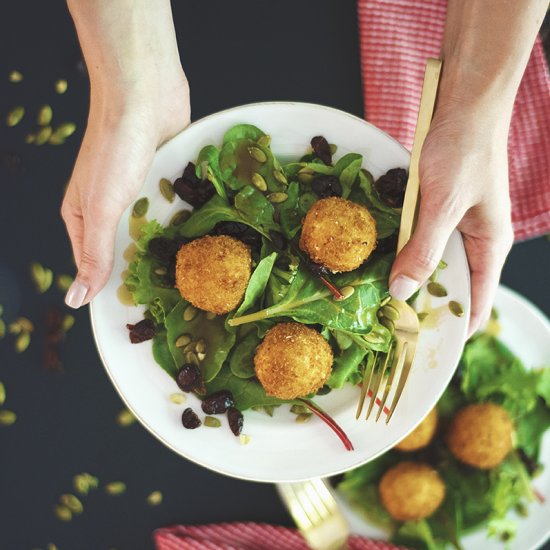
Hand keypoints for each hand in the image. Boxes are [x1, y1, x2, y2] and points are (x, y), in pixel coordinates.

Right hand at [62, 75, 189, 307]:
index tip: (136, 313)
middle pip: (126, 250)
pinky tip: (200, 241)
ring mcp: (138, 193)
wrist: (145, 95)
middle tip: (170, 298)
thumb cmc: (114, 150)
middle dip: (145, 269)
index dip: (112, 289)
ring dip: (168, 247)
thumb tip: (75, 300)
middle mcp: (109, 207)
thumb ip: (92, 254)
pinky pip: (172, 210)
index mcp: (82, 216)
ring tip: (191, 277)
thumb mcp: (99, 209)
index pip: (93, 265)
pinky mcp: (164, 180)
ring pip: (152, 231)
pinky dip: (183, 223)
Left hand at [388, 109, 513, 336]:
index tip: (423, 348)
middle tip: (390, 325)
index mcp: (489, 246)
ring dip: (410, 277)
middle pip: (450, 287)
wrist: (463, 102)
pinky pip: (420, 240)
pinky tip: (382, 259)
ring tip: (380, 298)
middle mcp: (474, 241)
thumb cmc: (464, 150)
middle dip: (424, 305)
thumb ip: (424, 249)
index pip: (476, 304)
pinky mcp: (437, 209)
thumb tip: (402, 290)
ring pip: (432, 263)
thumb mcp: (443, 205)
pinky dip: (404, 251)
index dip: (453, 329)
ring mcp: (455, 224)